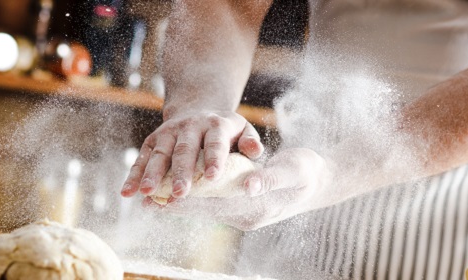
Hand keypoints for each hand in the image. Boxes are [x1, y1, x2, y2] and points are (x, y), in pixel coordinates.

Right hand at [121, 110, 263, 198]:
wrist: (197, 108)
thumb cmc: (225, 130)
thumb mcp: (242, 129)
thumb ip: (250, 141)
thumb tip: (256, 152)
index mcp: (215, 125)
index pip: (215, 142)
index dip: (214, 158)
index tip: (213, 177)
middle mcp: (189, 126)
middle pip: (184, 150)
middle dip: (181, 172)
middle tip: (180, 192)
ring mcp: (168, 133)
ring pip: (159, 154)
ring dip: (151, 174)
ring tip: (147, 193)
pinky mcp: (152, 141)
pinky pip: (141, 159)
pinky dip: (133, 176)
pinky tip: (127, 193)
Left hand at [144, 148, 331, 230]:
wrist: (320, 181)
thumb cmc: (307, 172)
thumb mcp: (292, 171)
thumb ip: (269, 178)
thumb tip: (249, 185)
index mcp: (256, 208)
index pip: (215, 205)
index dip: (189, 200)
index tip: (164, 196)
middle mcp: (246, 216)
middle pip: (204, 210)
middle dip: (175, 204)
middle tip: (146, 198)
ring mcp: (242, 214)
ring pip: (204, 209)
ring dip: (179, 203)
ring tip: (150, 198)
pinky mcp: (240, 208)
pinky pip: (211, 204)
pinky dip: (192, 199)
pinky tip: (173, 194)